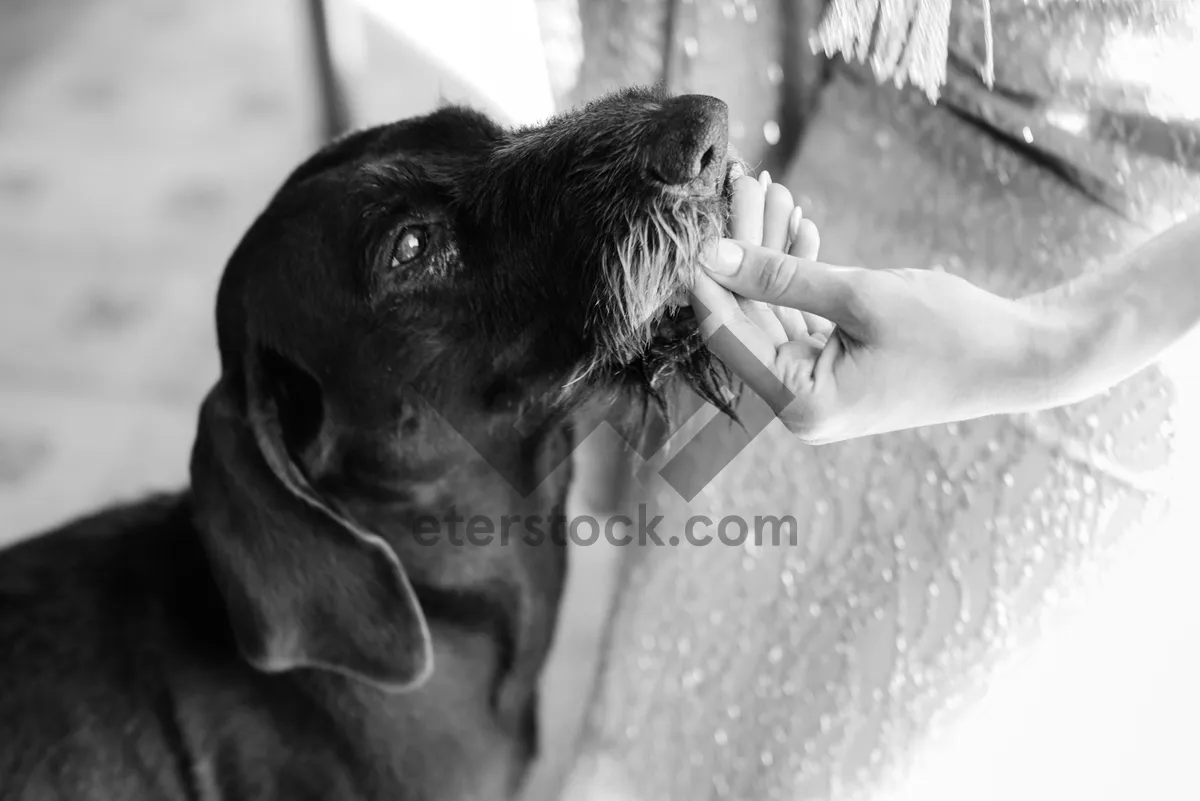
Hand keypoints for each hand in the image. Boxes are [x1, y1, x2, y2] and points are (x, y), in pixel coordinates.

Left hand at [690, 174, 1039, 443]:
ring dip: (770, 252)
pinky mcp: (834, 366)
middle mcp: (800, 402)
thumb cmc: (951, 333)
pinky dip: (797, 274)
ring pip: (772, 309)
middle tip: (743, 185)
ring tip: (770, 189)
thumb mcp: (860, 296)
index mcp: (801, 402)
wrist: (1022, 356)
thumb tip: (713, 255)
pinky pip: (799, 315)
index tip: (691, 227)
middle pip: (749, 317)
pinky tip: (798, 225)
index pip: (729, 337)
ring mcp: (816, 385)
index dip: (707, 281)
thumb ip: (780, 276)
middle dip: (745, 248)